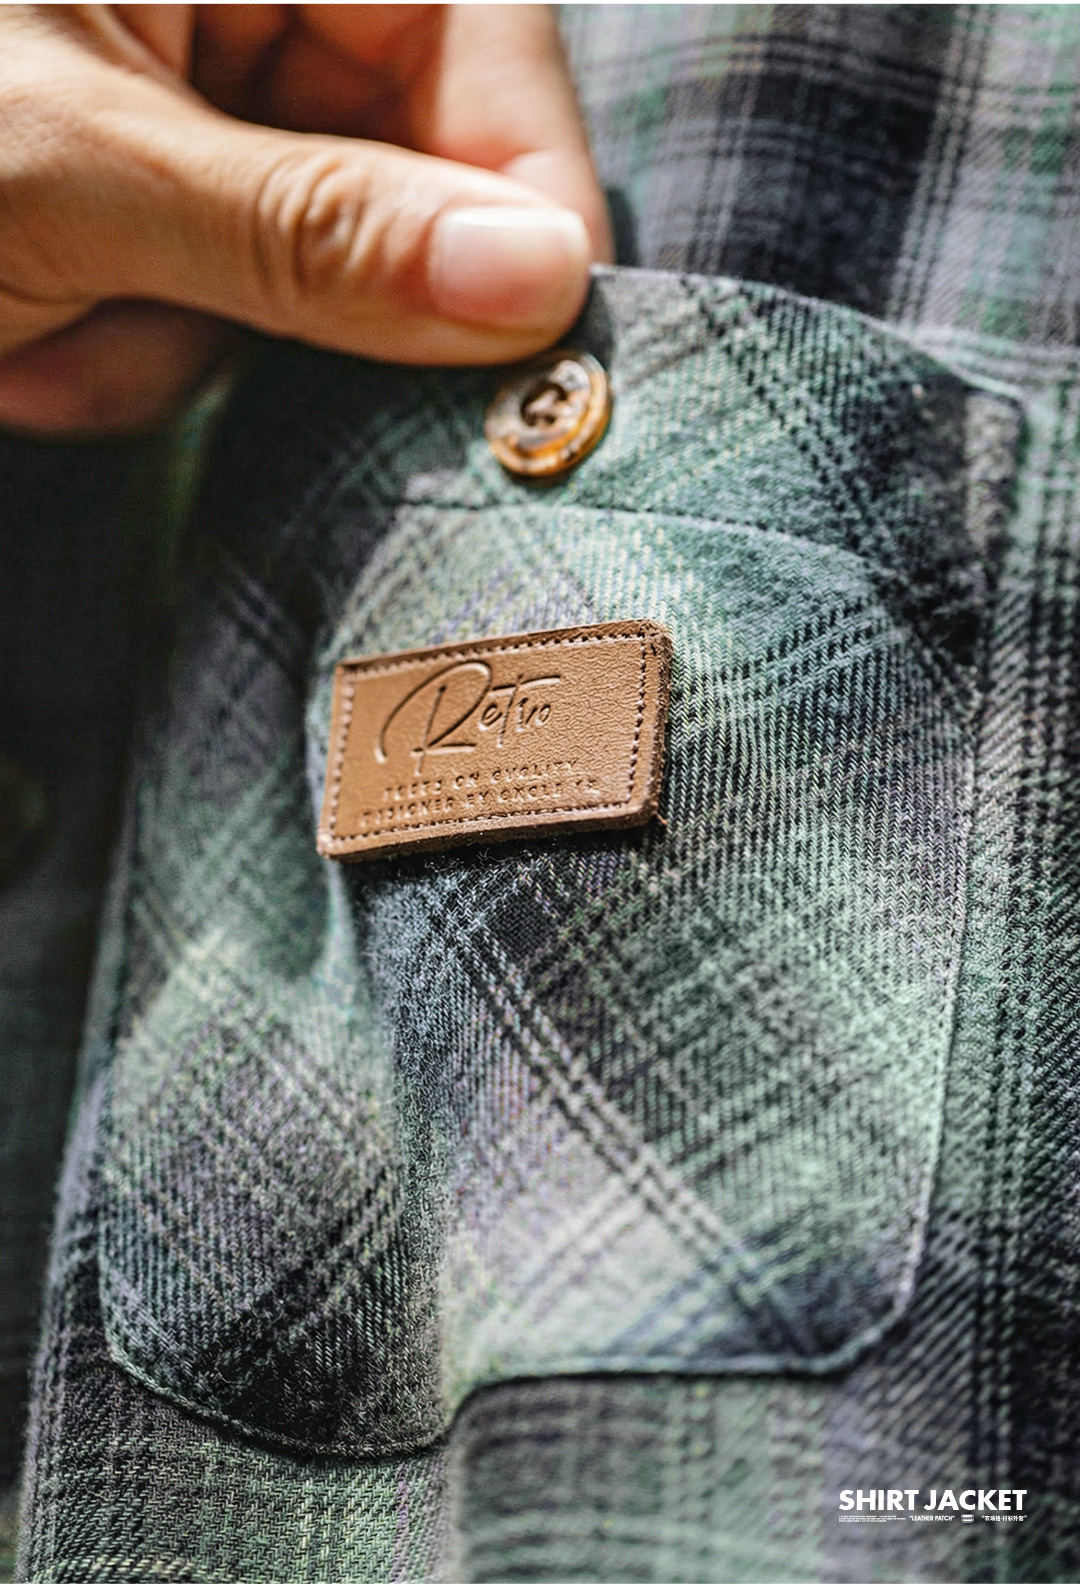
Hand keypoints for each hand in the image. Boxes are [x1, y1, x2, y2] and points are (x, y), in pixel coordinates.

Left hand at [0, 5, 610, 434]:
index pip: (487, 55)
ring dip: (167, 340)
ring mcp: (197, 97)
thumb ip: (318, 236)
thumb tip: (540, 284)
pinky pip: (218, 310)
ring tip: (29, 321)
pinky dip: (122, 349)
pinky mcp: (152, 188)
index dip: (519, 216)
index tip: (521, 362)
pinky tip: (22, 326)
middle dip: (278, 302)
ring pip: (303, 280)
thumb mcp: (70, 174)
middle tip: (125, 315)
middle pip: (405, 187)